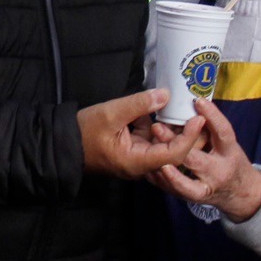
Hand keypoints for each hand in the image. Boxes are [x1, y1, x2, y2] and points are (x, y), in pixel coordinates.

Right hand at [76, 88, 198, 178]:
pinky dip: (155, 126)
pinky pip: (151, 140)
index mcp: (137, 162)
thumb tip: (165, 94)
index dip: (189, 137)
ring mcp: (137, 159)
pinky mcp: (133, 152)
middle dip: (184, 132)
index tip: (198, 118)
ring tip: (179, 107)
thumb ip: (139, 104)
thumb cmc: (84, 131)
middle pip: (173, 153)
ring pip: (162, 144)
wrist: (63, 143)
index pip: (174, 154)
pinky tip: (155, 110)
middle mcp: (141, 165)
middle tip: (196, 112)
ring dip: (169, 127)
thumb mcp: (111, 113)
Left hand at [145, 98, 260, 221]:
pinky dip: (161, 179)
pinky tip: (149, 169)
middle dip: (175, 143)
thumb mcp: (227, 143)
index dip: (213, 116)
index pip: (223, 133)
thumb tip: (192, 102)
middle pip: (195, 158)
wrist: (241, 194)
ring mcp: (206, 186)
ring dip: (165, 165)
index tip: (198, 101)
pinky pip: (175, 189)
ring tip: (150, 150)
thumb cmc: (230, 160)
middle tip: (157, 127)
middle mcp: (218, 171)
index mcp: (229, 152)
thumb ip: (211, 127)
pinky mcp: (194, 196)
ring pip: (184, 180)